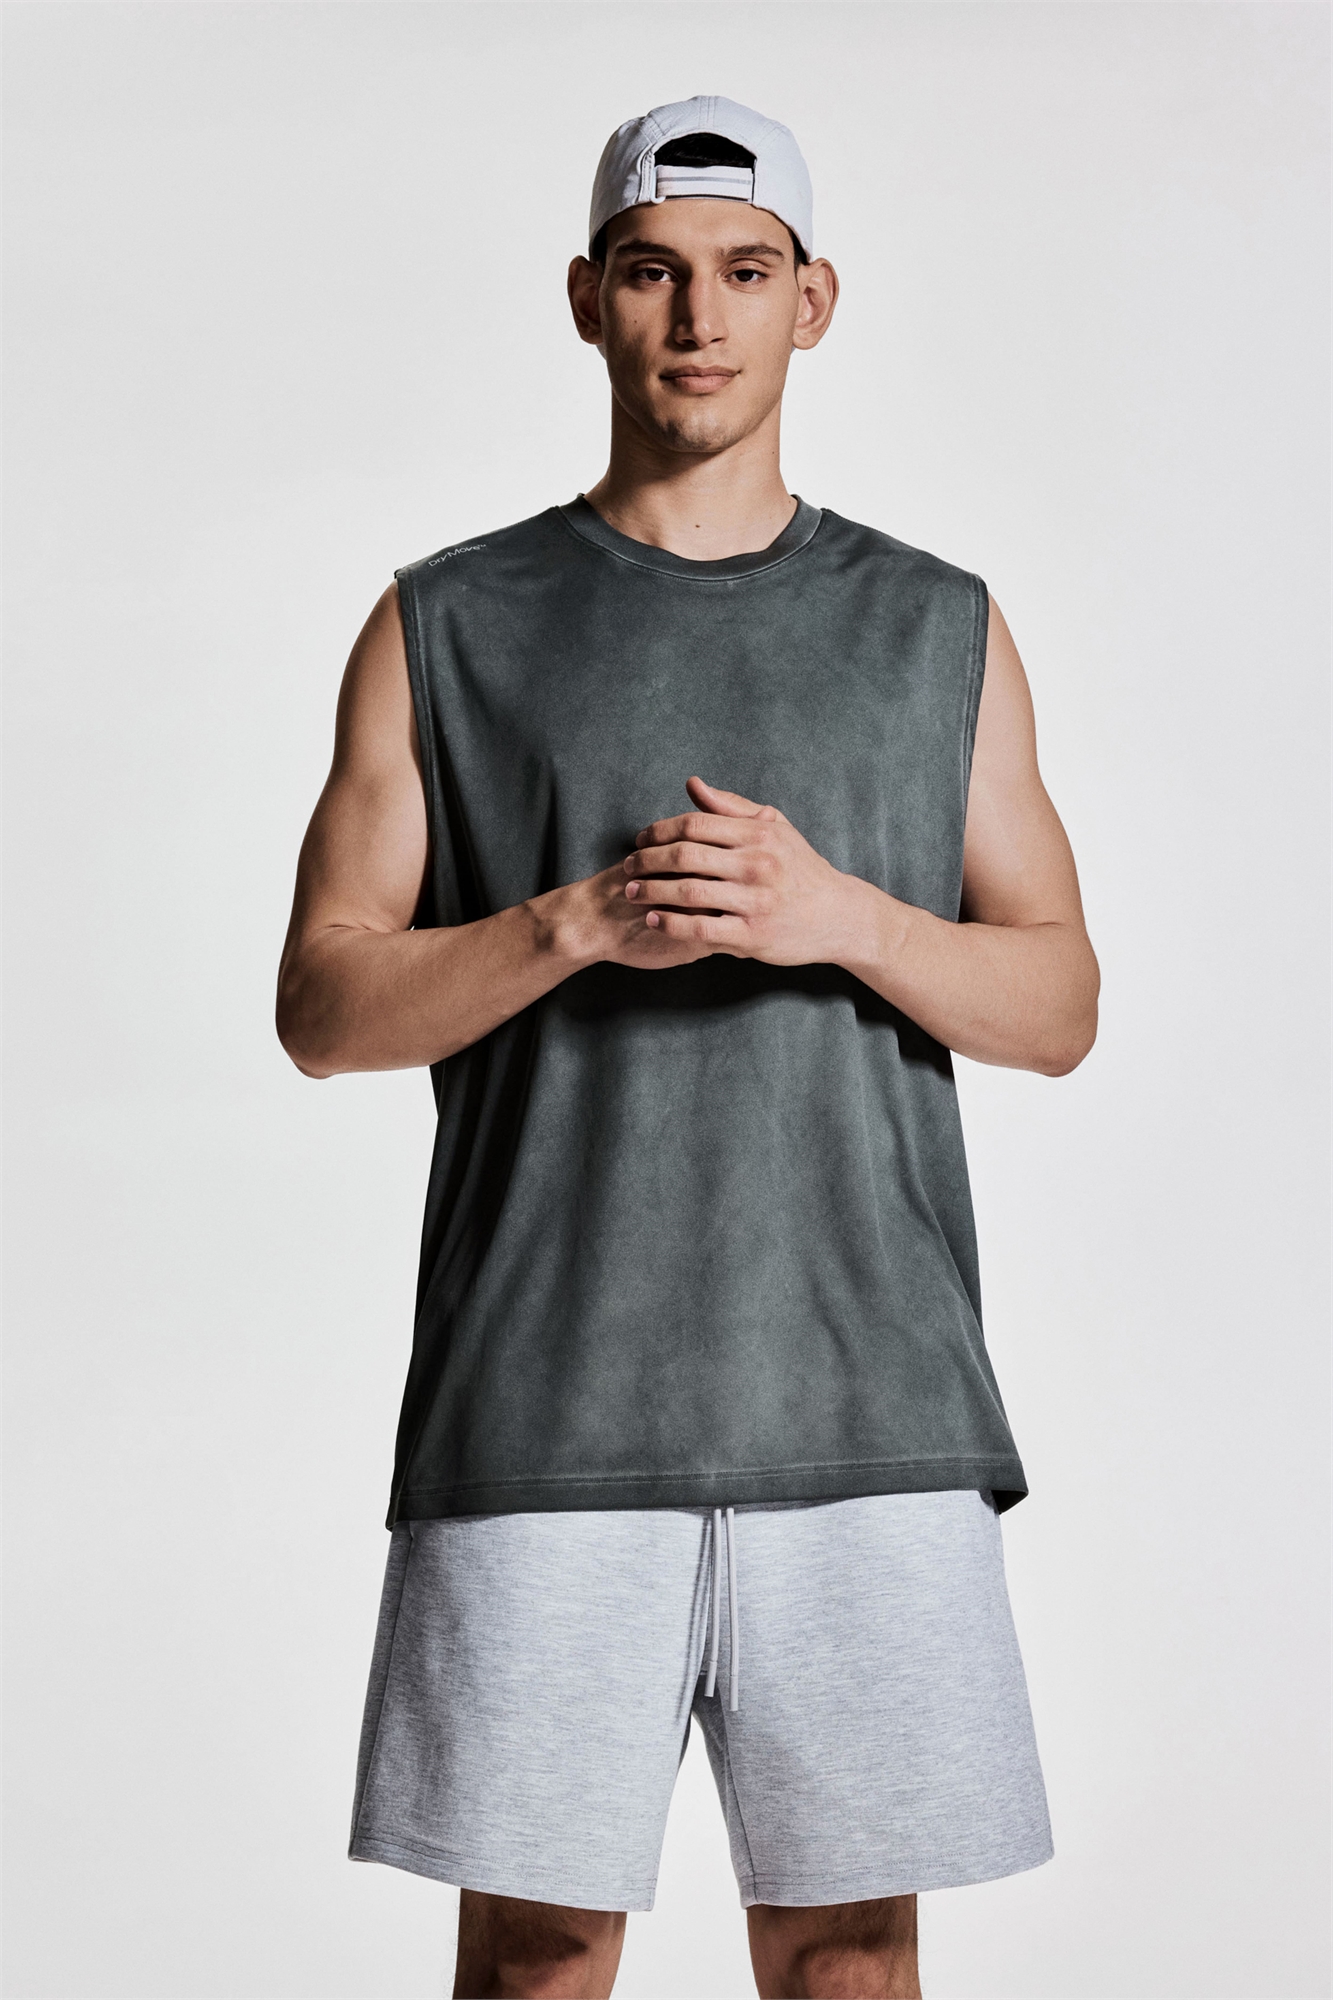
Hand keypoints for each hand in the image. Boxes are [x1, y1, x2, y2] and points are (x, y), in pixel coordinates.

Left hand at [621, 776, 866, 964]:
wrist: (838, 915)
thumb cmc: (800, 869)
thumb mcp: (774, 828)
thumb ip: (730, 807)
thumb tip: (691, 784)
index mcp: (758, 834)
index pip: (694, 824)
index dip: (659, 831)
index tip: (641, 840)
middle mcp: (757, 864)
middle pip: (685, 855)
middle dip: (647, 861)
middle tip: (627, 868)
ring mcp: (755, 901)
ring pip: (688, 891)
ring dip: (651, 891)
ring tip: (631, 893)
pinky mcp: (753, 935)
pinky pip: (701, 928)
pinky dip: (671, 923)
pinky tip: (653, 920)